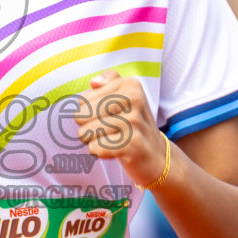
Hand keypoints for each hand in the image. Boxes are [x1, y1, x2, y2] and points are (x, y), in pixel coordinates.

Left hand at [72, 70, 168, 187]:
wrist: (157, 156)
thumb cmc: (133, 125)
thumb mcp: (127, 97)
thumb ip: (110, 81)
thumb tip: (93, 82)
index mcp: (130, 85)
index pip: (82, 100)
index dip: (88, 113)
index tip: (108, 117)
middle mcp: (134, 99)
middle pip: (80, 116)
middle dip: (87, 128)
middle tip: (107, 132)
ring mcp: (134, 121)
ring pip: (85, 133)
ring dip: (93, 141)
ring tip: (111, 141)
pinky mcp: (131, 144)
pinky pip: (94, 148)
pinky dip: (100, 153)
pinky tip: (116, 151)